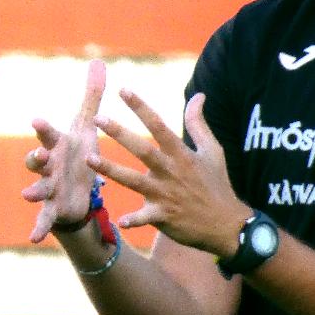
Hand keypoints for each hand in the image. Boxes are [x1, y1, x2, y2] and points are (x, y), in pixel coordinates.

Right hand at [20, 58, 106, 242]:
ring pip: (37, 188)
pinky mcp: (53, 209)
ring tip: (27, 195)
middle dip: (35, 159)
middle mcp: (48, 166)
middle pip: (37, 161)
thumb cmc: (80, 152)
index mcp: (58, 146)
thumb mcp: (87, 125)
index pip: (48, 135)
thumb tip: (99, 62)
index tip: (38, 120)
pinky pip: (43, 219)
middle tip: (37, 157)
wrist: (79, 188)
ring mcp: (48, 188)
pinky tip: (33, 238)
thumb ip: (92, 96)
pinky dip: (38, 227)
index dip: (42, 129)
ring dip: (33, 191)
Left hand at [89, 89, 250, 258]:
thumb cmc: (216, 183)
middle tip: (97, 118)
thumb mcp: (212, 150)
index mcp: (182, 154)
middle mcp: (171, 171)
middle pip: (142, 149)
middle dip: (119, 133)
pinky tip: (120, 220)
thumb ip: (198, 123)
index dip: (141, 107)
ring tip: (89, 158)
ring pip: (134, 180)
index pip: (158, 125)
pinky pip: (145, 218)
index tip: (123, 90)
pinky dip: (134, 220)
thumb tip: (198, 95)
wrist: (225, 224)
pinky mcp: (163, 217)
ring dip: (111, 170)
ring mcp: (166, 195)